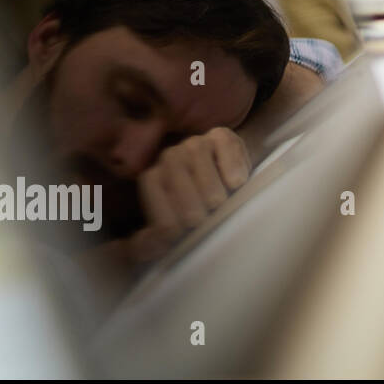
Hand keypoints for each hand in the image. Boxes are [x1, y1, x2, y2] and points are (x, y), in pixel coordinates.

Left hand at [127, 127, 250, 261]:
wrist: (229, 182)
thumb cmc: (198, 209)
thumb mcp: (173, 227)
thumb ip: (152, 242)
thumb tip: (147, 248)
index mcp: (153, 179)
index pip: (154, 194)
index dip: (166, 219)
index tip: (180, 236)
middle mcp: (170, 157)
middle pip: (175, 176)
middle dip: (189, 204)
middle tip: (201, 221)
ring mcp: (196, 143)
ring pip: (197, 157)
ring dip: (209, 184)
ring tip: (219, 203)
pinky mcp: (222, 135)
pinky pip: (224, 146)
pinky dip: (231, 164)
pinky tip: (236, 183)